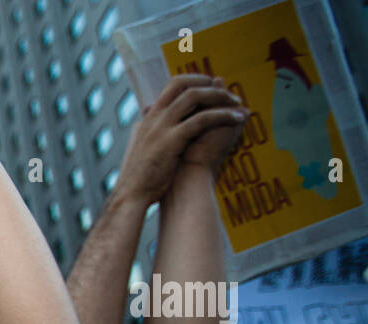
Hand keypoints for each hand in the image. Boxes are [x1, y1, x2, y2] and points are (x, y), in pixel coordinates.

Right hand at [115, 75, 247, 204]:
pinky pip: (202, 119)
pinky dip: (222, 115)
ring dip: (219, 96)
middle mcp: (153, 117)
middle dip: (208, 82)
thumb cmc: (139, 180)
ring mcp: (161, 127)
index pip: (173, 86)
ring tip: (236, 103)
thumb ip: (151, 135)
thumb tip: (158, 130)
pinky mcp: (171, 140)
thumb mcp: (143, 150)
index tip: (212, 89)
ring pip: (194, 96)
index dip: (195, 82)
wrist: (130, 197)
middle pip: (182, 83)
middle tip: (227, 93)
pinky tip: (237, 119)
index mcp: (148, 119)